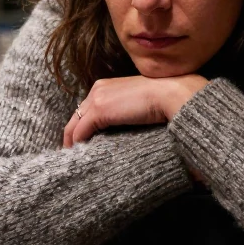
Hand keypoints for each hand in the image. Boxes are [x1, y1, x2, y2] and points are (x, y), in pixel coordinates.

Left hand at [63, 74, 208, 147]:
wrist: (171, 94)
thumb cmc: (163, 99)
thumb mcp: (137, 103)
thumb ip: (124, 111)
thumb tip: (122, 127)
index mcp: (105, 85)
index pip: (86, 109)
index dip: (82, 126)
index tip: (82, 143)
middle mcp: (97, 89)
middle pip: (76, 116)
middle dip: (72, 135)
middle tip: (73, 154)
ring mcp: (97, 98)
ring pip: (74, 125)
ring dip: (73, 142)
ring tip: (75, 159)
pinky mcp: (99, 110)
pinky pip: (80, 131)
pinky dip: (77, 144)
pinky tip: (80, 156)